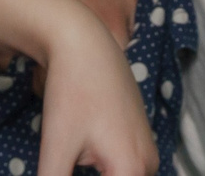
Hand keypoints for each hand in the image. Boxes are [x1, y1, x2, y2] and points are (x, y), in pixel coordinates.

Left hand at [29, 2, 157, 175]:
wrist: (84, 41)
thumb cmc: (71, 92)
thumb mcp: (56, 149)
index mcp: (132, 171)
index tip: (64, 171)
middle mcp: (149, 164)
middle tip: (63, 165)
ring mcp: (148, 150)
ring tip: (68, 163)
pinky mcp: (140, 139)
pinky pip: (128, 172)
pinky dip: (109, 175)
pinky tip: (82, 165)